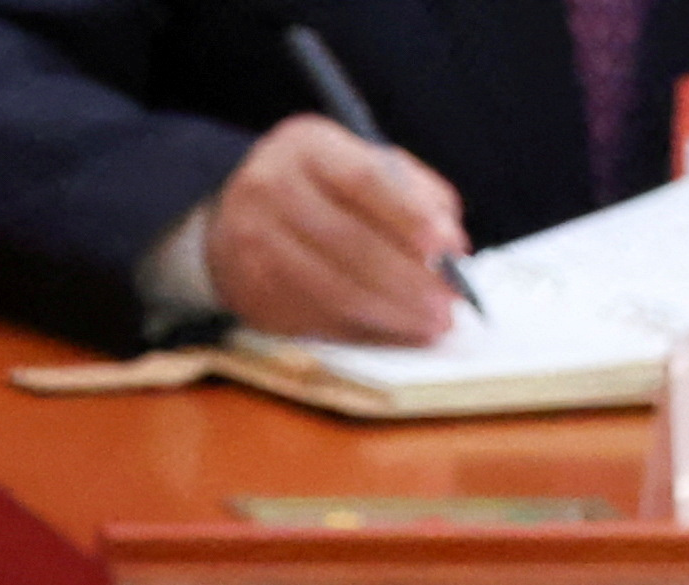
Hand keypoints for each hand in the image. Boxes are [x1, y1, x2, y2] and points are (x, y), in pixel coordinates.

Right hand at [206, 115, 472, 343]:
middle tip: (447, 305)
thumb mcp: (361, 164)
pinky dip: (362, 332)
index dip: (409, 216)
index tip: (448, 248)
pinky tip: (393, 333)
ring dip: (389, 314)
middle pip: (348, 242)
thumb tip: (452, 248)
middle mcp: (269, 189)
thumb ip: (412, 193)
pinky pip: (314, 320)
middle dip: (406, 279)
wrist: (236, 214)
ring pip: (331, 290)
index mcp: (307, 147)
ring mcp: (251, 245)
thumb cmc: (322, 189)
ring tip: (429, 326)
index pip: (363, 179)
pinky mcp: (250, 293)